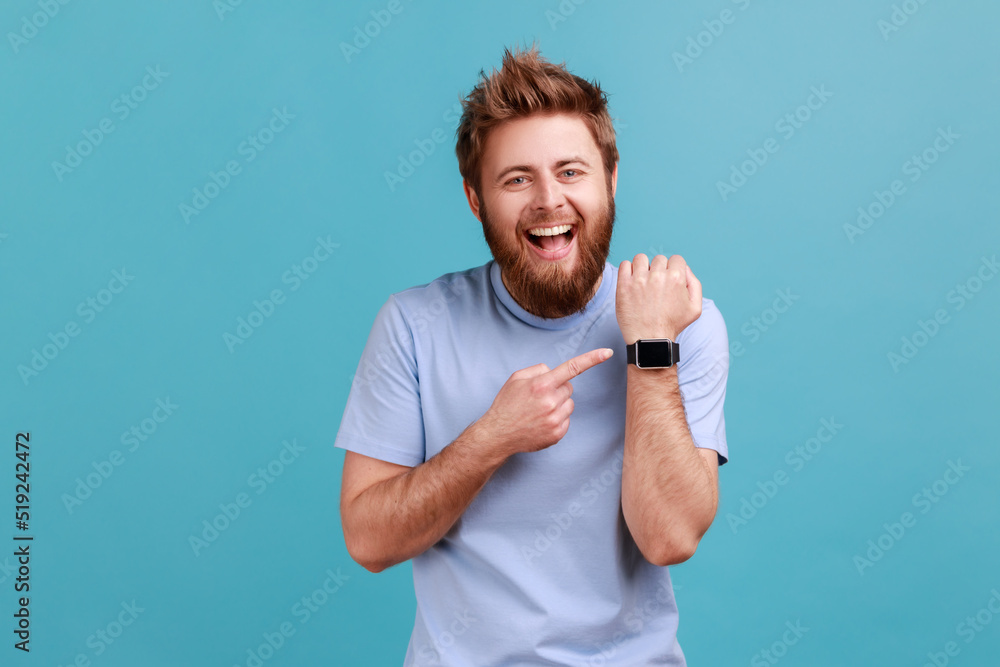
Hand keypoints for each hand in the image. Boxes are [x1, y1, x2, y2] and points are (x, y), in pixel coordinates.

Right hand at [476, 348, 613, 456]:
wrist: (498, 434)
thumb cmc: (507, 404)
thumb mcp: (516, 378)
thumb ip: (538, 370)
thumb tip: (553, 371)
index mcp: (541, 385)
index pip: (572, 368)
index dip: (592, 359)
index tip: (607, 352)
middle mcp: (551, 401)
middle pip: (569, 388)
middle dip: (558, 389)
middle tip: (540, 397)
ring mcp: (555, 419)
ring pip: (570, 404)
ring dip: (559, 404)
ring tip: (539, 410)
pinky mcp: (557, 433)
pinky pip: (567, 419)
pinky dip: (557, 418)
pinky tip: (541, 421)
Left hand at [616, 254, 701, 342]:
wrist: (650, 340)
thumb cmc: (672, 325)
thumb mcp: (695, 308)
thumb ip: (695, 284)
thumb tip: (684, 269)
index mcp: (676, 278)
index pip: (676, 259)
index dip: (674, 269)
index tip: (668, 280)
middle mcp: (658, 276)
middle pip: (659, 259)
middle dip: (659, 269)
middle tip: (656, 285)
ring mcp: (639, 280)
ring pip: (641, 258)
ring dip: (642, 267)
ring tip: (643, 281)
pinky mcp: (624, 285)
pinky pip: (624, 265)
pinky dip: (627, 270)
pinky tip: (632, 281)